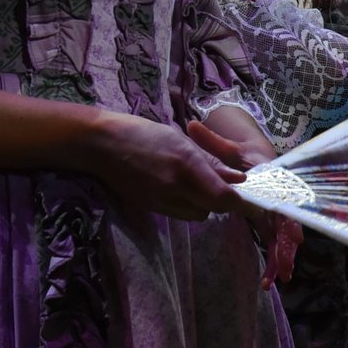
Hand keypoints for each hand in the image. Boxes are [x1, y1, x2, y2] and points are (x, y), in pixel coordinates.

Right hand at [83, 111, 244, 221]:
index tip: (245, 194)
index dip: (239, 200)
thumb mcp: (180, 140)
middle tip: (220, 184)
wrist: (102, 145)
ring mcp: (161, 201)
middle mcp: (176, 187)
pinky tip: (176, 186)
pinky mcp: (151, 209)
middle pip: (213, 209)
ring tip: (194, 183)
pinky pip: (180, 213)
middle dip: (222, 200)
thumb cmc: (142, 133)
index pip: (223, 197)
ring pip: (197, 214)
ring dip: (203, 203)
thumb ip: (210, 161)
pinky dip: (186, 204)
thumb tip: (238, 179)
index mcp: (186, 165)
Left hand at [187, 120, 301, 284]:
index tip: (294, 239)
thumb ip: (212, 140)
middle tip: (285, 270)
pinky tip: (269, 279)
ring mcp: (275, 213)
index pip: (284, 203)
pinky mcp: (269, 222)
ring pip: (283, 239)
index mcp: (272, 182)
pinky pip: (274, 242)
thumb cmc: (244, 153)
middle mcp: (278, 199)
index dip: (291, 222)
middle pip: (287, 226)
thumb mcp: (229, 147)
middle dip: (287, 249)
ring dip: (282, 259)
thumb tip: (191, 125)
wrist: (255, 156)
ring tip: (275, 280)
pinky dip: (274, 259)